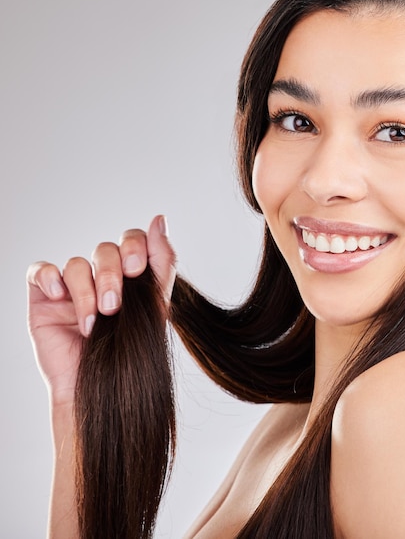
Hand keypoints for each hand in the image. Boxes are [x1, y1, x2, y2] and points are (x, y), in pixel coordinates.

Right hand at [26, 215, 175, 405]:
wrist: (100, 388)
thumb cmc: (128, 350)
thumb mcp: (155, 304)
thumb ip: (161, 262)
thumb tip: (160, 219)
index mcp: (130, 274)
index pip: (133, 239)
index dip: (136, 246)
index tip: (137, 270)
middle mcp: (101, 275)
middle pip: (106, 250)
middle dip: (112, 275)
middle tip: (114, 307)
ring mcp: (73, 285)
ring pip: (78, 264)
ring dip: (87, 292)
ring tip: (93, 322)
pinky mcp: (45, 297)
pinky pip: (40, 270)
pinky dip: (50, 278)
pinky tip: (60, 297)